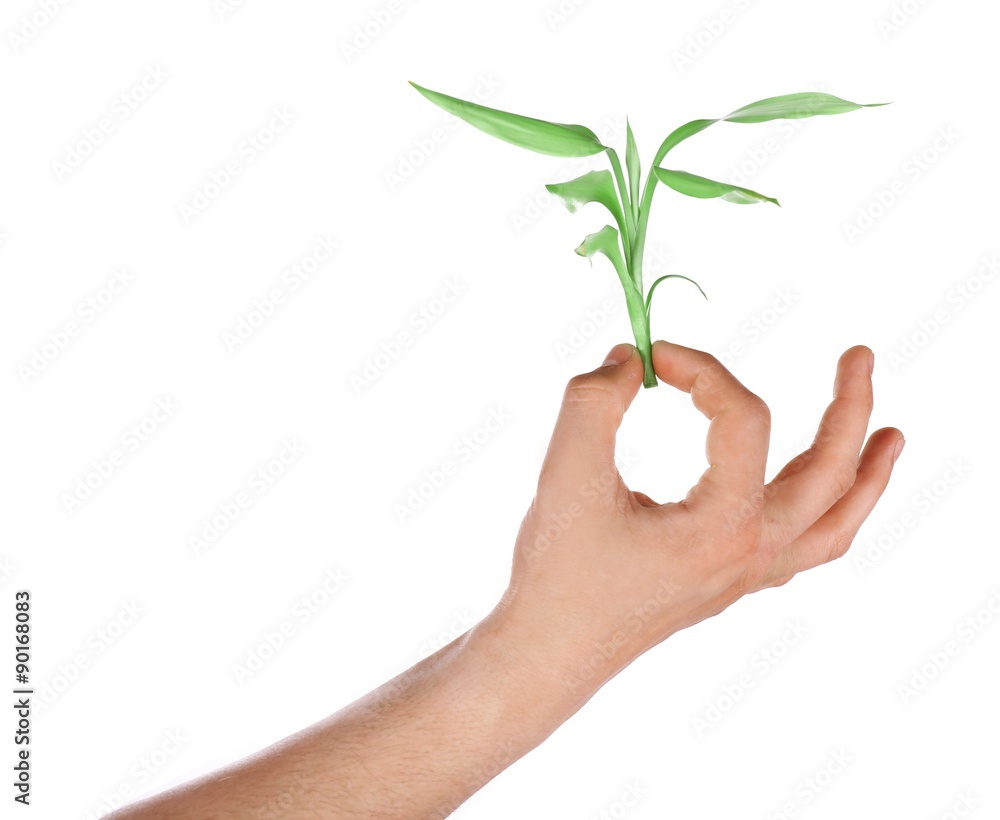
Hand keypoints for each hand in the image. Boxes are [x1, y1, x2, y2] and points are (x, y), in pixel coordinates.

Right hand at [487, 340, 903, 692]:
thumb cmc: (558, 571)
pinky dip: (831, 515)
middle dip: (851, 409)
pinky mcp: (728, 584)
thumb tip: (626, 359)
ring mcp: (745, 575)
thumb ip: (592, 401)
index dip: (701, 370)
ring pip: (834, 522)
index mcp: (723, 525)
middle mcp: (750, 553)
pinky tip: (823, 496)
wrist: (548, 651)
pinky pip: (805, 549)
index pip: (743, 419)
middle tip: (860, 356)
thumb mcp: (566, 474)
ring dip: (866, 474)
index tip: (650, 357)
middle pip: (831, 473)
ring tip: (893, 435)